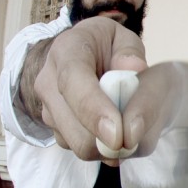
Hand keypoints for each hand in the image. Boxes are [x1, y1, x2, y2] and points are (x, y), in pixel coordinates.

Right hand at [28, 17, 146, 160]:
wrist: (81, 54)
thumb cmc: (107, 46)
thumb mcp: (124, 39)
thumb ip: (130, 52)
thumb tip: (135, 68)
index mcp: (66, 51)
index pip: (74, 84)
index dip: (96, 112)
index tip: (118, 136)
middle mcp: (48, 82)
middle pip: (74, 128)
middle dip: (108, 140)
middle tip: (139, 133)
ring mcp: (48, 109)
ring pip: (78, 144)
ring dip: (108, 145)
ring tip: (128, 123)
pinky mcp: (55, 129)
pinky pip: (81, 149)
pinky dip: (103, 147)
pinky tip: (116, 128)